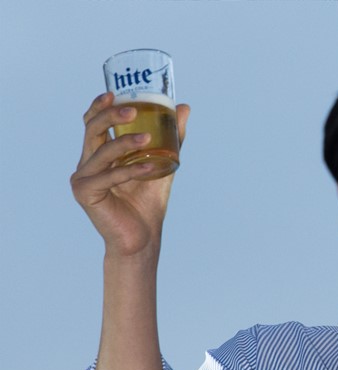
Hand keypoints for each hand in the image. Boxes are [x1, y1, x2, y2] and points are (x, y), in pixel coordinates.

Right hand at [70, 92, 189, 256]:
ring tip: (148, 139)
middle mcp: (87, 162)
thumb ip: (171, 137)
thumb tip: (183, 107)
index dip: (99, 106)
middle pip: (92, 129)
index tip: (113, 93)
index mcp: (99, 153)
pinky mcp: (85, 193)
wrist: (143, 237)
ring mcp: (83, 177)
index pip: (92, 123)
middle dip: (110, 116)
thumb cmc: (148, 201)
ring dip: (125, 143)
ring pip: (102, 150)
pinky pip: (109, 176)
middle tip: (132, 111)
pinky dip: (129, 170)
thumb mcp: (163, 162)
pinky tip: (148, 168)